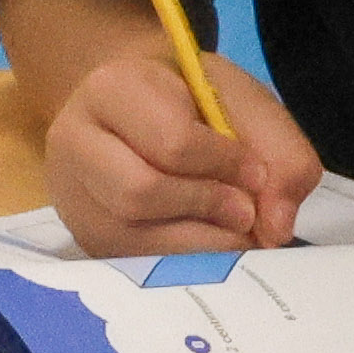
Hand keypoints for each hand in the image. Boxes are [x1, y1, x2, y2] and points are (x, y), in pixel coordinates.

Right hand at [37, 51, 321, 251]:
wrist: (138, 110)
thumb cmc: (192, 99)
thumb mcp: (242, 100)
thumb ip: (279, 150)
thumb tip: (276, 228)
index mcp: (111, 88)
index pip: (170, 142)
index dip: (225, 164)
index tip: (257, 172)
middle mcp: (73, 142)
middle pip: (139, 194)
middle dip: (207, 207)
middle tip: (247, 210)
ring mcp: (73, 197)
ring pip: (135, 238)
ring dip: (201, 241)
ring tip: (233, 226)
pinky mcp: (86, 240)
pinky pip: (138, 264)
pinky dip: (187, 260)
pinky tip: (208, 240)